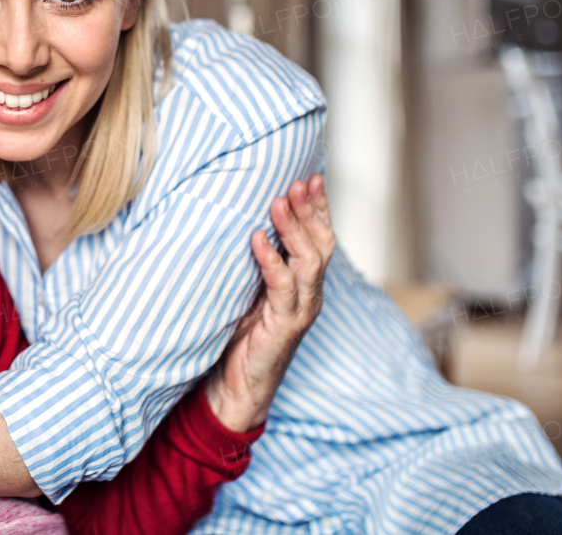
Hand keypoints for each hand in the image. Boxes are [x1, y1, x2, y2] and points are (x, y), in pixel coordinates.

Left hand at [204, 175, 333, 432]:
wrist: (239, 385)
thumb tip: (244, 220)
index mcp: (304, 282)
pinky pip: (282, 287)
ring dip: (294, 229)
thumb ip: (258, 262)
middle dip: (311, 210)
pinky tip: (256, 239)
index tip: (311, 177)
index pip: (320, 237)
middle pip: (322, 244)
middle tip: (297, 182)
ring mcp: (301, 310)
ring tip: (278, 202)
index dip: (318, 207)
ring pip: (310, 262)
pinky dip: (270, 260)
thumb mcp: (251, 289)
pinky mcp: (285, 326)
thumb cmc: (242, 334)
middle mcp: (310, 293)